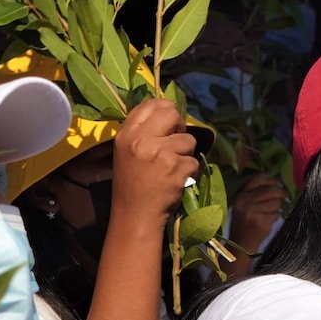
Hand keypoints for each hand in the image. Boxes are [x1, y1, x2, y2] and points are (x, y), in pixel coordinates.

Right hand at [112, 99, 199, 221]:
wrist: (135, 215)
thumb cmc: (133, 183)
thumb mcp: (127, 152)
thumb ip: (143, 131)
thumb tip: (170, 110)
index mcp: (126, 135)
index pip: (150, 104)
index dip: (165, 109)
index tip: (169, 123)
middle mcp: (141, 140)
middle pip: (172, 114)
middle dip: (179, 127)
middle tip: (175, 143)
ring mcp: (159, 154)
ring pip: (188, 140)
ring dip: (185, 154)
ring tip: (171, 168)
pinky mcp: (175, 168)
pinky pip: (193, 161)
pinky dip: (189, 172)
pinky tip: (175, 181)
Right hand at [229, 174, 285, 253]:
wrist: (240, 243)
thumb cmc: (243, 221)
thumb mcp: (242, 204)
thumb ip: (255, 192)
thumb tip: (277, 182)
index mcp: (240, 195)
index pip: (258, 179)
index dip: (271, 179)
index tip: (278, 182)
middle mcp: (245, 202)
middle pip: (270, 190)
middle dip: (281, 192)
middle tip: (285, 194)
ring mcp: (253, 213)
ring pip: (275, 203)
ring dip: (277, 206)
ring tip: (271, 211)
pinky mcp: (262, 222)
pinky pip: (276, 214)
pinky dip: (275, 216)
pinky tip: (268, 220)